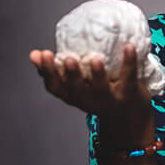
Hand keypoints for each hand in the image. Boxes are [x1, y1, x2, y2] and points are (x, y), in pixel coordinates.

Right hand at [29, 44, 151, 123]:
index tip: (42, 54)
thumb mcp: (74, 85)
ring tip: (95, 60)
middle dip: (71, 75)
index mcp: (73, 96)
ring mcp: (110, 98)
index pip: (56, 87)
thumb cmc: (97, 94)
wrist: (129, 117)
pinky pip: (129, 77)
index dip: (48, 72)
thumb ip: (56, 70)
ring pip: (102, 89)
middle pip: (77, 90)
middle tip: (68, 59)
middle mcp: (89, 100)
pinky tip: (129, 47)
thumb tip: (34, 54)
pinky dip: (129, 62)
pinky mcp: (130, 93)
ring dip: (97, 75)